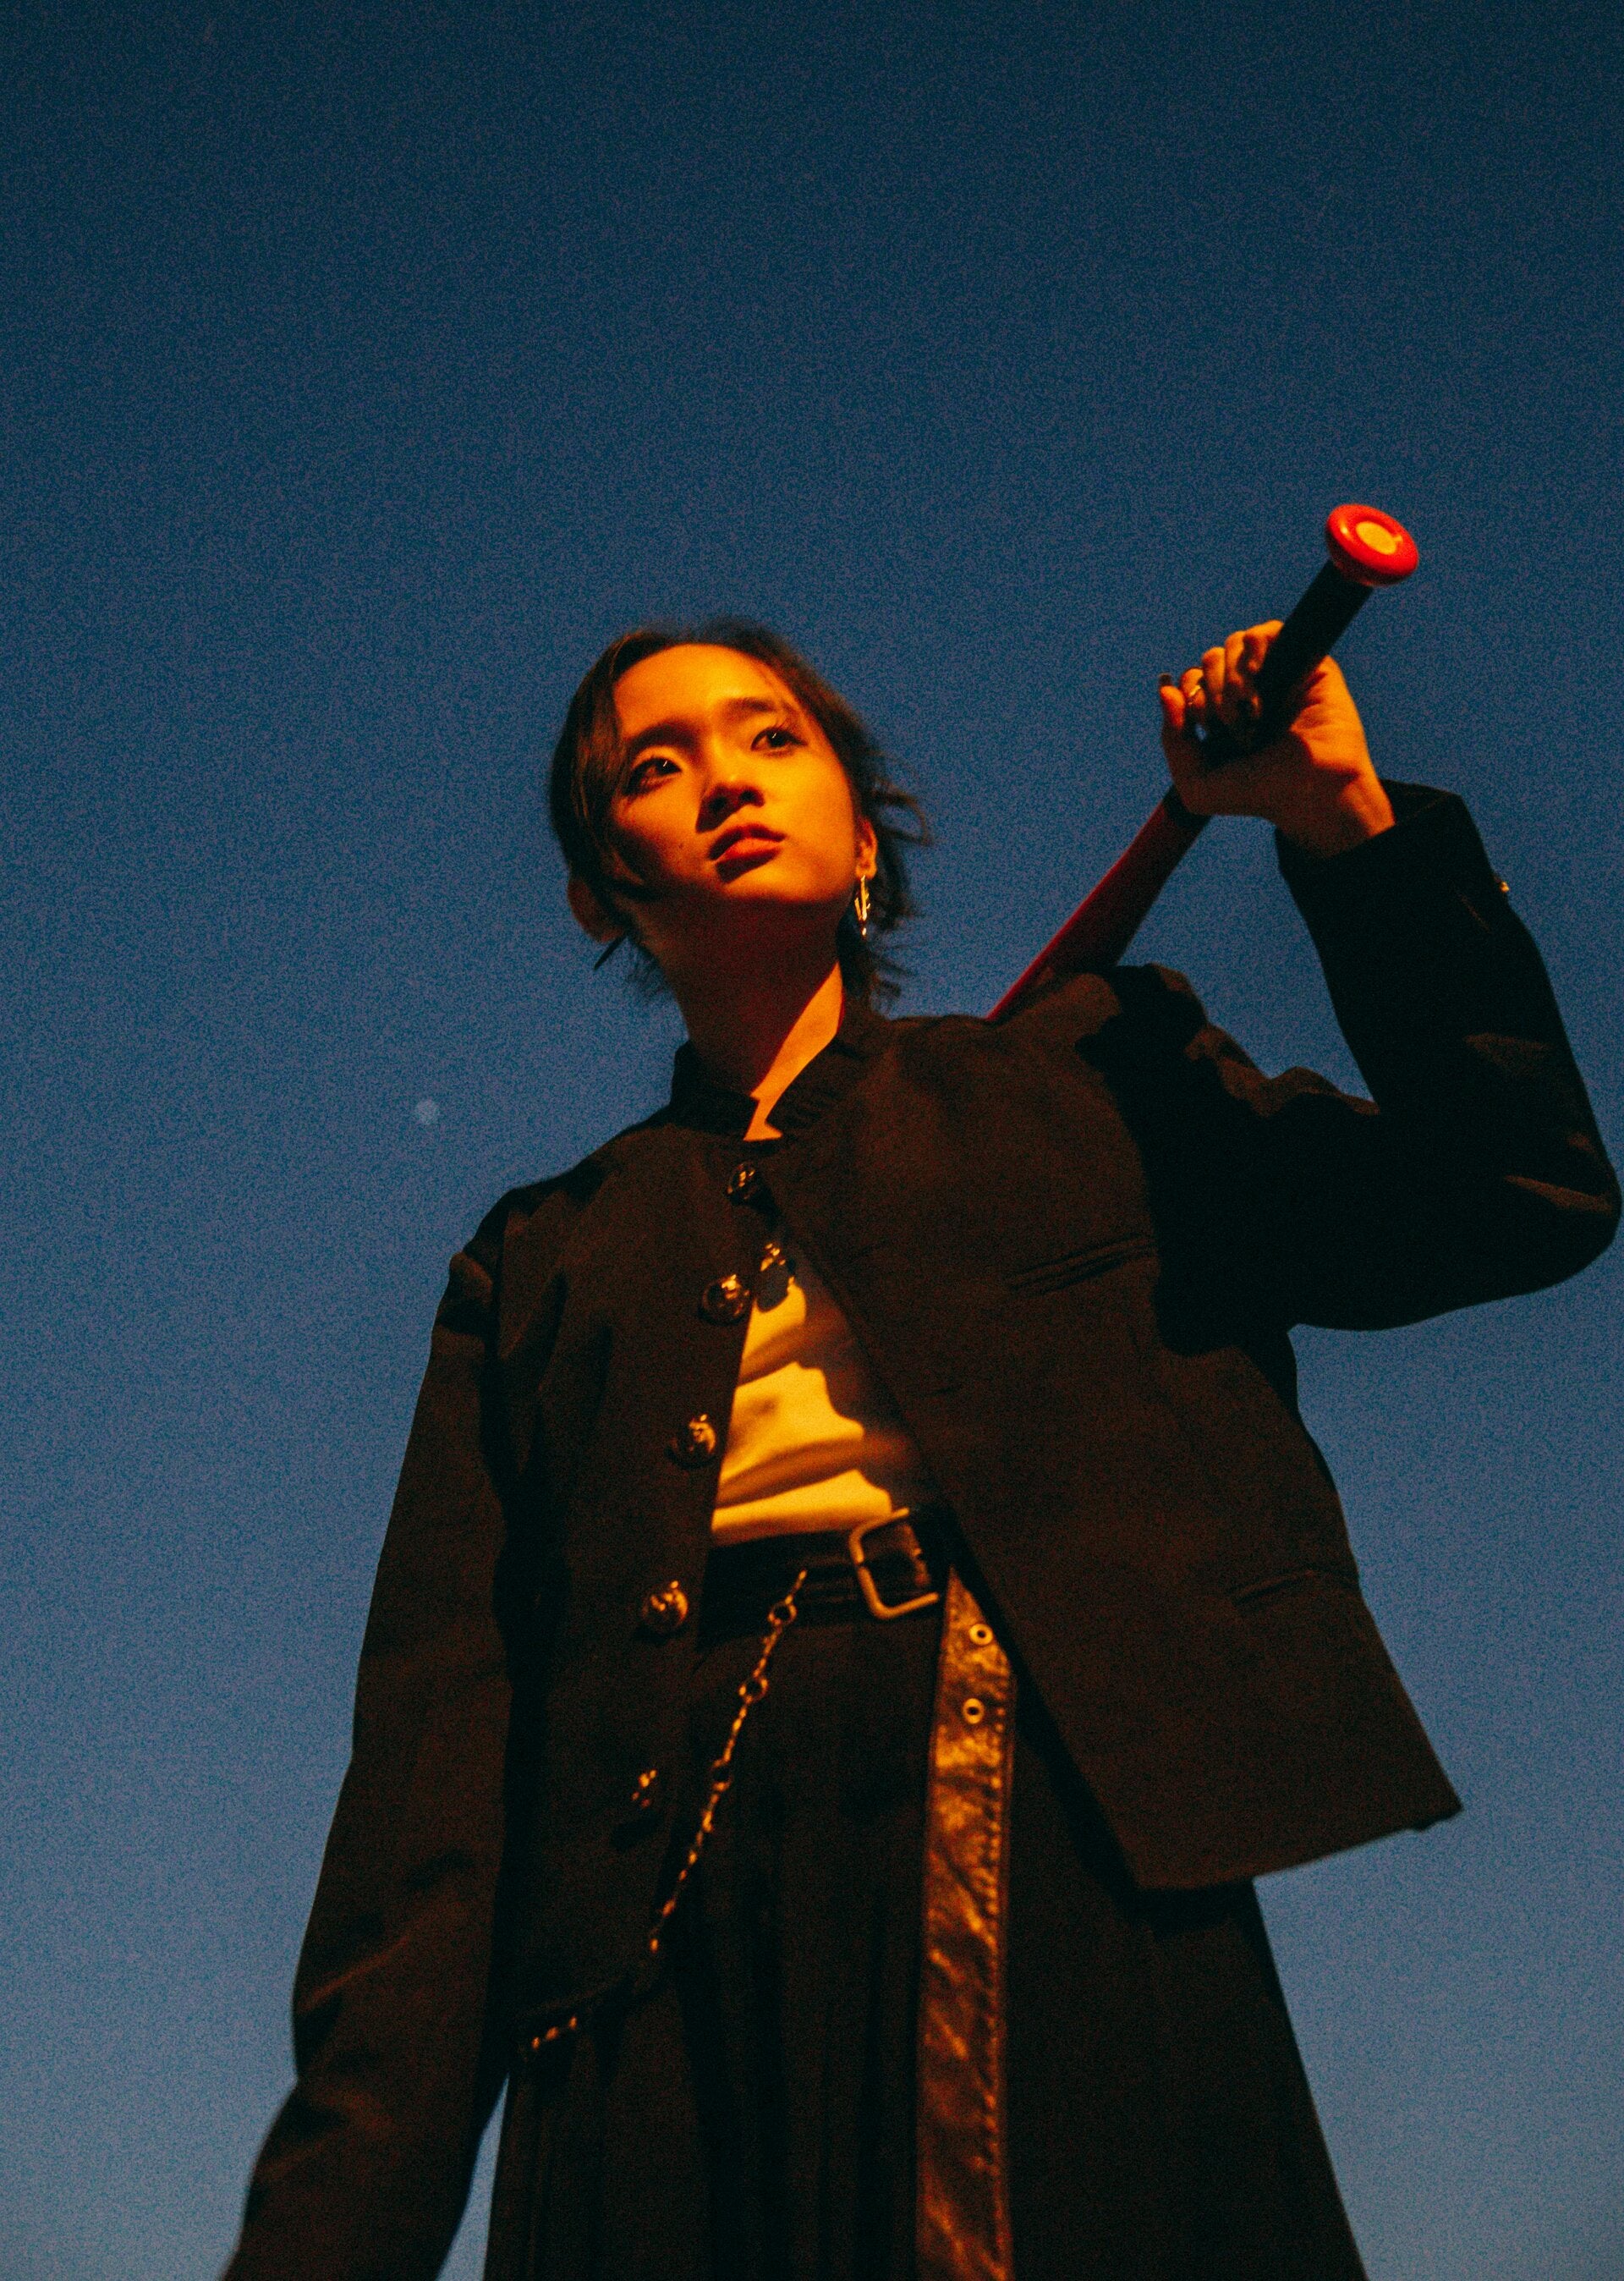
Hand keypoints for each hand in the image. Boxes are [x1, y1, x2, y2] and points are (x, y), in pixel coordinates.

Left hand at [1157, 623, 1394, 855]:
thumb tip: (1165, 687)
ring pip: (1233, 644)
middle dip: (1211, 692)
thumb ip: (1172, 740)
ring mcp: (1276, 675)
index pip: (1190, 681)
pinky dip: (1254, 648)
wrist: (1311, 792)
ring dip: (1232, 677)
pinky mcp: (1304, 663)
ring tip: (1251, 710)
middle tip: (1232, 726)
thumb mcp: (1197, 786)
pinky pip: (1267, 631)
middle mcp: (1248, 693)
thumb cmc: (1259, 794)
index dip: (1188, 695)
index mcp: (1222, 716)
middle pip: (1209, 659)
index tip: (1205, 726)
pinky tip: (1259, 676)